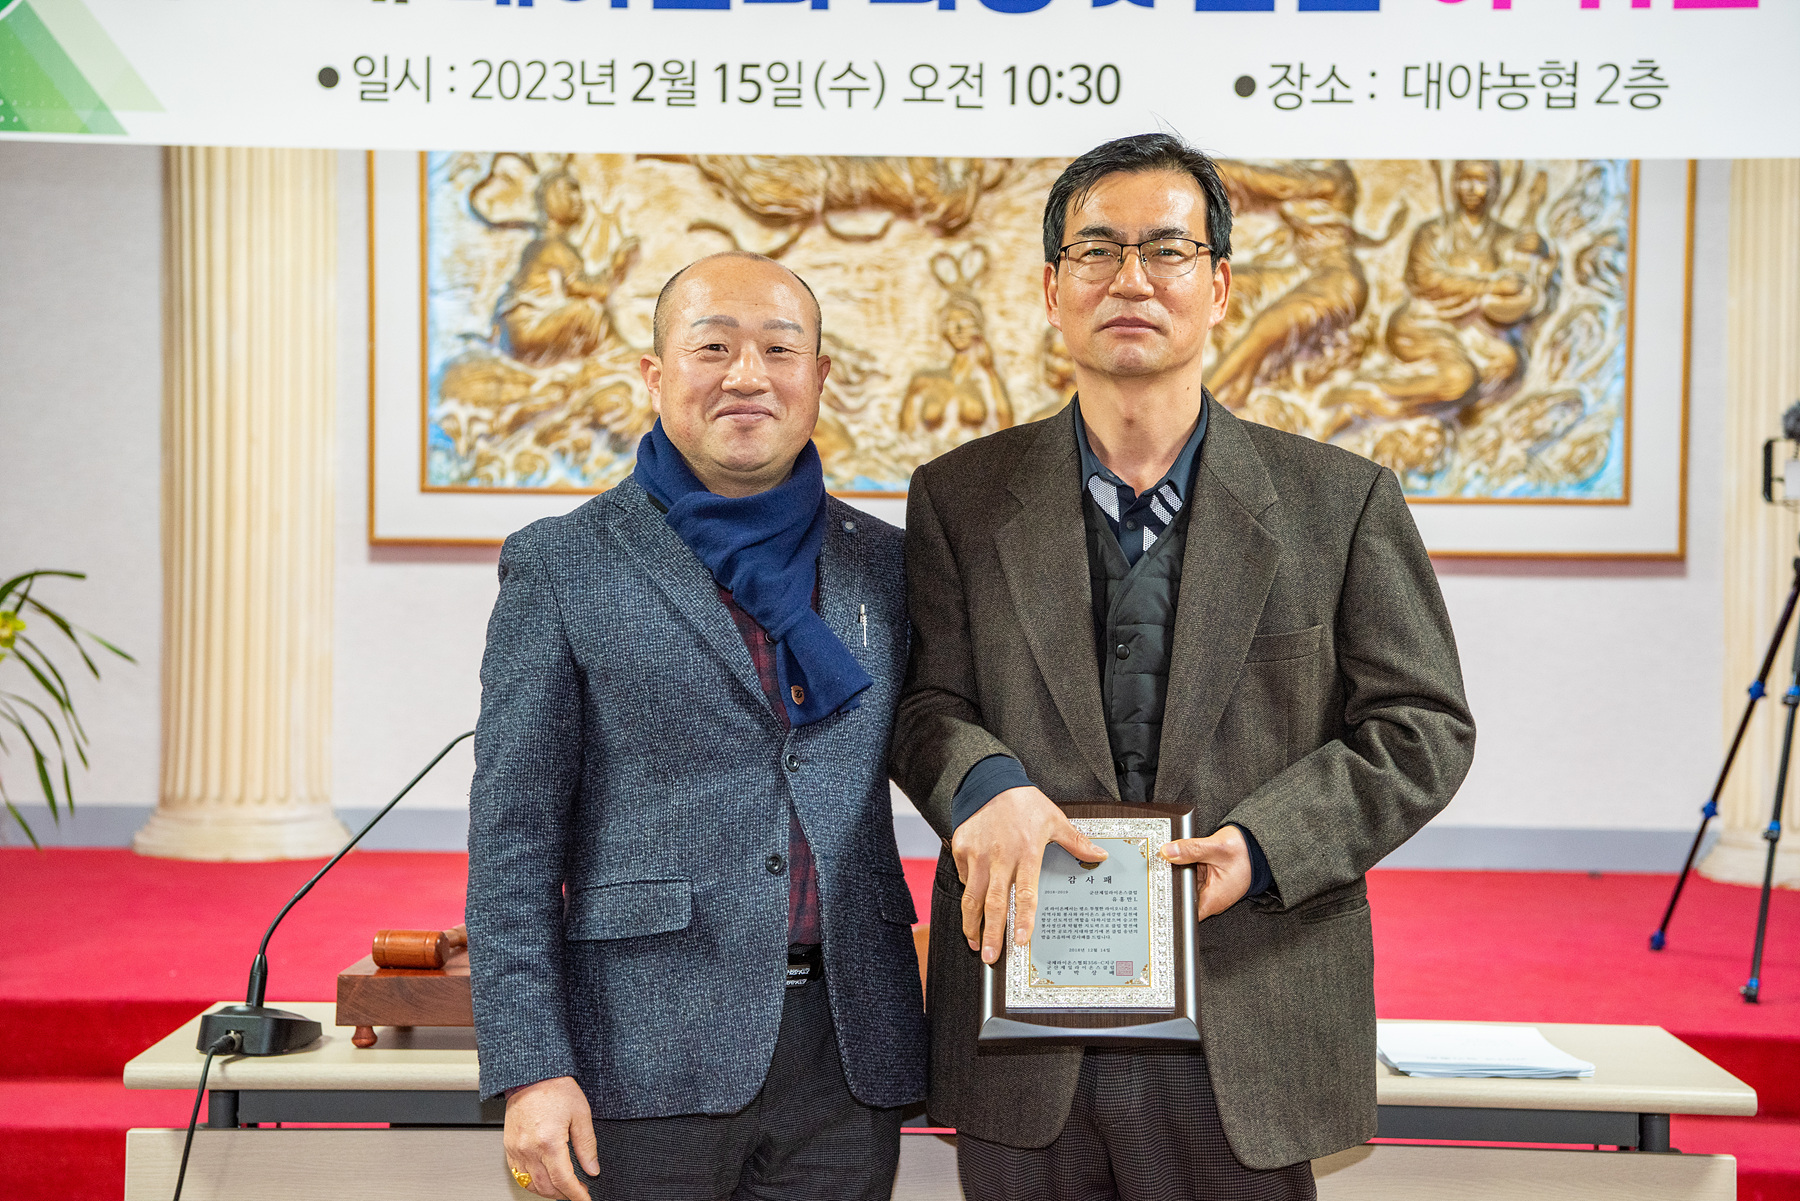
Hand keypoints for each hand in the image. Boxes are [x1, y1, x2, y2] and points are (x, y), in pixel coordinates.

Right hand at [504, 1076, 597, 1199]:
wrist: (532, 1076)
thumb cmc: (556, 1089)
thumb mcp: (581, 1114)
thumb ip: (587, 1145)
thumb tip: (592, 1169)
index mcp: (549, 1141)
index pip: (564, 1180)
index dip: (577, 1194)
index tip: (585, 1199)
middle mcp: (529, 1148)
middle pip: (546, 1187)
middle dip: (564, 1194)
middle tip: (579, 1191)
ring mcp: (516, 1149)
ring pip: (531, 1185)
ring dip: (548, 1191)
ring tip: (563, 1187)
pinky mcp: (509, 1147)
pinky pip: (519, 1175)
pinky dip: (532, 1183)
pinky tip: (544, 1179)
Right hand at [951, 786, 1106, 964]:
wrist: (991, 781)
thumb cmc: (1025, 802)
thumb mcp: (1054, 820)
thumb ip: (1075, 842)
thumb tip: (1100, 855)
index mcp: (1026, 852)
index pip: (1024, 892)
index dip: (1022, 918)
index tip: (1020, 940)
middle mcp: (1000, 856)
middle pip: (993, 903)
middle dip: (991, 933)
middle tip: (991, 957)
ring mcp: (977, 854)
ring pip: (971, 896)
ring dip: (972, 923)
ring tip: (975, 942)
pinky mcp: (961, 848)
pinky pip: (963, 877)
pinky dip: (967, 892)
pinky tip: (971, 905)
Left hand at [1160, 826, 1253, 921]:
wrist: (1260, 848)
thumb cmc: (1246, 853)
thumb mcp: (1217, 847)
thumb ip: (1191, 849)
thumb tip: (1168, 852)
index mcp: (1212, 900)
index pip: (1185, 914)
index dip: (1169, 907)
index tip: (1155, 895)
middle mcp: (1210, 900)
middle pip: (1181, 898)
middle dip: (1168, 885)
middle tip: (1157, 868)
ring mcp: (1208, 891)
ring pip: (1184, 888)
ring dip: (1176, 875)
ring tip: (1168, 860)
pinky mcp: (1207, 882)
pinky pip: (1190, 879)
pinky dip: (1184, 869)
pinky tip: (1179, 858)